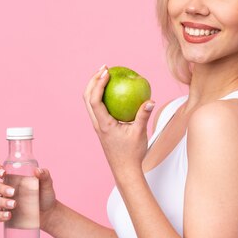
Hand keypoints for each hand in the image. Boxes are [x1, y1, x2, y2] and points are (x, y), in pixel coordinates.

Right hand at [0, 165, 57, 229]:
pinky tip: (9, 215)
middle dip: (1, 188)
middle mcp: (6, 189)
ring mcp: (5, 202)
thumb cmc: (46, 195)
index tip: (3, 173)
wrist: (49, 213)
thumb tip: (37, 170)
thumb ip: (44, 175)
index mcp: (13, 178)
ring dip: (1, 202)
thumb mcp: (47, 184)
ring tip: (14, 204)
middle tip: (13, 192)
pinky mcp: (6, 214)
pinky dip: (1, 215)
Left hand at [83, 65, 154, 179]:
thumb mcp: (140, 133)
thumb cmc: (132, 154)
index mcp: (104, 124)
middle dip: (93, 80)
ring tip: (106, 74)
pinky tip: (114, 90)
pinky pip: (98, 107)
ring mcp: (98, 125)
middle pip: (87, 97)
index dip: (98, 84)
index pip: (95, 100)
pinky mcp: (102, 127)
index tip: (107, 72)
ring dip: (95, 86)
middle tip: (105, 68)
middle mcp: (97, 124)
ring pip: (89, 102)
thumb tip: (151, 100)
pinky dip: (101, 95)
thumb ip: (144, 115)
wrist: (125, 170)